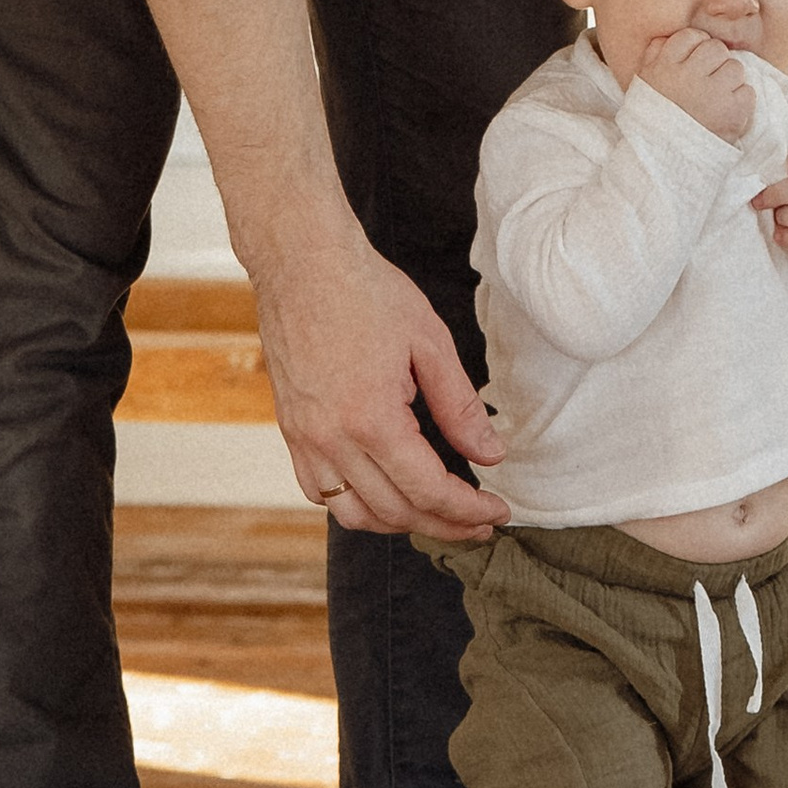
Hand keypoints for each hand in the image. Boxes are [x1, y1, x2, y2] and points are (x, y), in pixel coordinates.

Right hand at [253, 244, 506, 537]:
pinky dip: (355, 506)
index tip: (498, 511)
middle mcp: (331, 440)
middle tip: (479, 522)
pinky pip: (318, 492)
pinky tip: (385, 493)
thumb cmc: (366, 292)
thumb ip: (460, 407)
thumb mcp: (431, 342)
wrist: (301, 262)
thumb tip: (490, 454)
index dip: (468, 510)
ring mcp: (304, 439)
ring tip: (437, 515)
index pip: (428, 490)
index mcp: (371, 419)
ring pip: (352, 515)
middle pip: (394, 512)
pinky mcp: (290, 431)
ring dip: (399, 524)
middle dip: (444, 524)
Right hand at [637, 26, 753, 140]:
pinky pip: (748, 91)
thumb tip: (667, 37)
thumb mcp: (643, 85)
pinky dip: (741, 101)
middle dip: (715, 62)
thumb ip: (653, 56)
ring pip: (735, 67)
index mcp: (664, 67)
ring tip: (717, 98)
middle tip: (709, 80)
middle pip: (716, 48)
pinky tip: (726, 112)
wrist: (664, 162)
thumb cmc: (654, 122)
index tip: (695, 61)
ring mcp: (712, 93)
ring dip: (730, 81)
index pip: (690, 36)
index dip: (696, 45)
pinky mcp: (733, 111)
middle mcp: (688, 75)